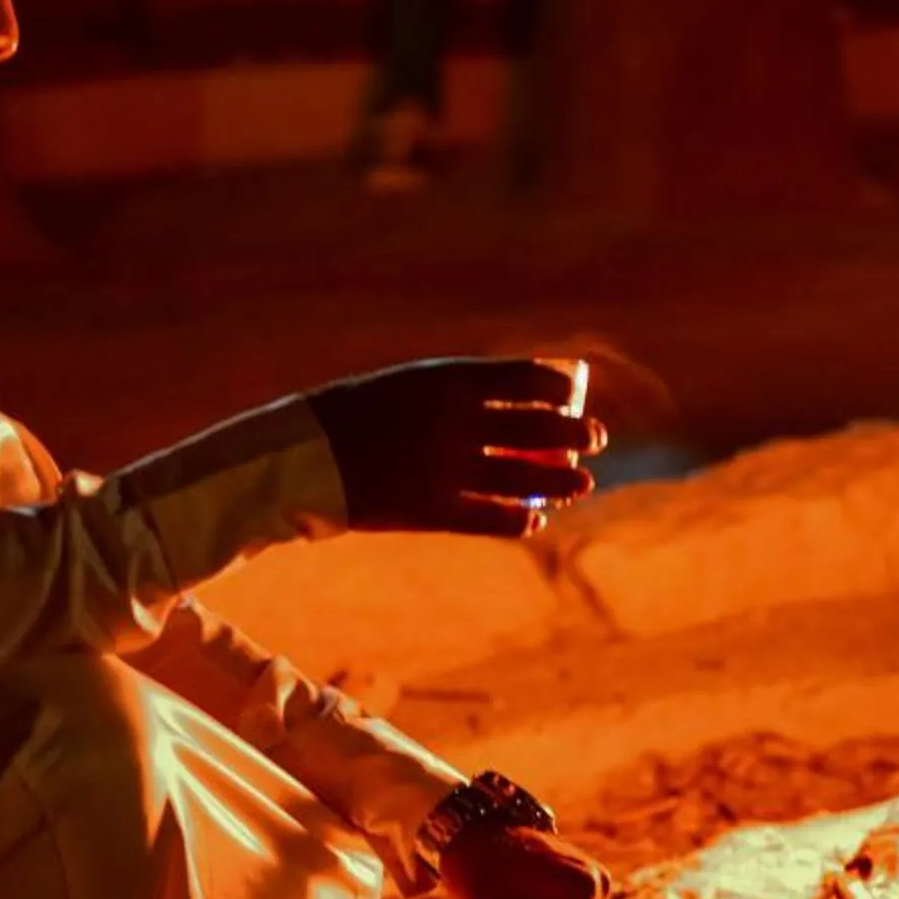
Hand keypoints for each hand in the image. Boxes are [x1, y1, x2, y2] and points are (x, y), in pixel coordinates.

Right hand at [306, 357, 602, 537]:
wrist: (305, 454)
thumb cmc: (362, 411)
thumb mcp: (414, 384)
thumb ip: (464, 391)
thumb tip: (522, 403)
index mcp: (450, 381)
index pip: (529, 379)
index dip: (562, 389)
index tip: (573, 396)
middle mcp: (455, 423)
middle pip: (538, 430)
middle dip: (576, 435)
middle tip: (594, 440)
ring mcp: (445, 469)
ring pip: (525, 478)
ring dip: (562, 481)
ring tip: (581, 483)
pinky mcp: (432, 510)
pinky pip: (491, 518)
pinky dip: (519, 519)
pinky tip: (533, 518)